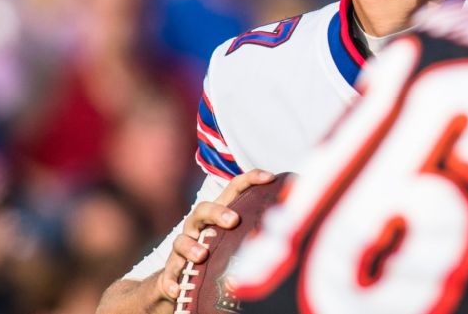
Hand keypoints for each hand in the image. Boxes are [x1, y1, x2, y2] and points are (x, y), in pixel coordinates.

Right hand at [155, 169, 274, 301]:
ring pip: (180, 240)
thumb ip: (259, 228)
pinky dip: (170, 282)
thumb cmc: (215, 254)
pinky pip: (167, 275)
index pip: (233, 189)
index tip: (271, 177)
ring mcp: (182, 248)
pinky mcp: (171, 271)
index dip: (250, 179)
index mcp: (218, 215)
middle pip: (203, 209)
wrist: (177, 281)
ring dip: (190, 247)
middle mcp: (199, 227)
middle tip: (234, 221)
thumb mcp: (237, 238)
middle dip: (218, 212)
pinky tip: (177, 290)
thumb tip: (299, 221)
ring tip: (201, 255)